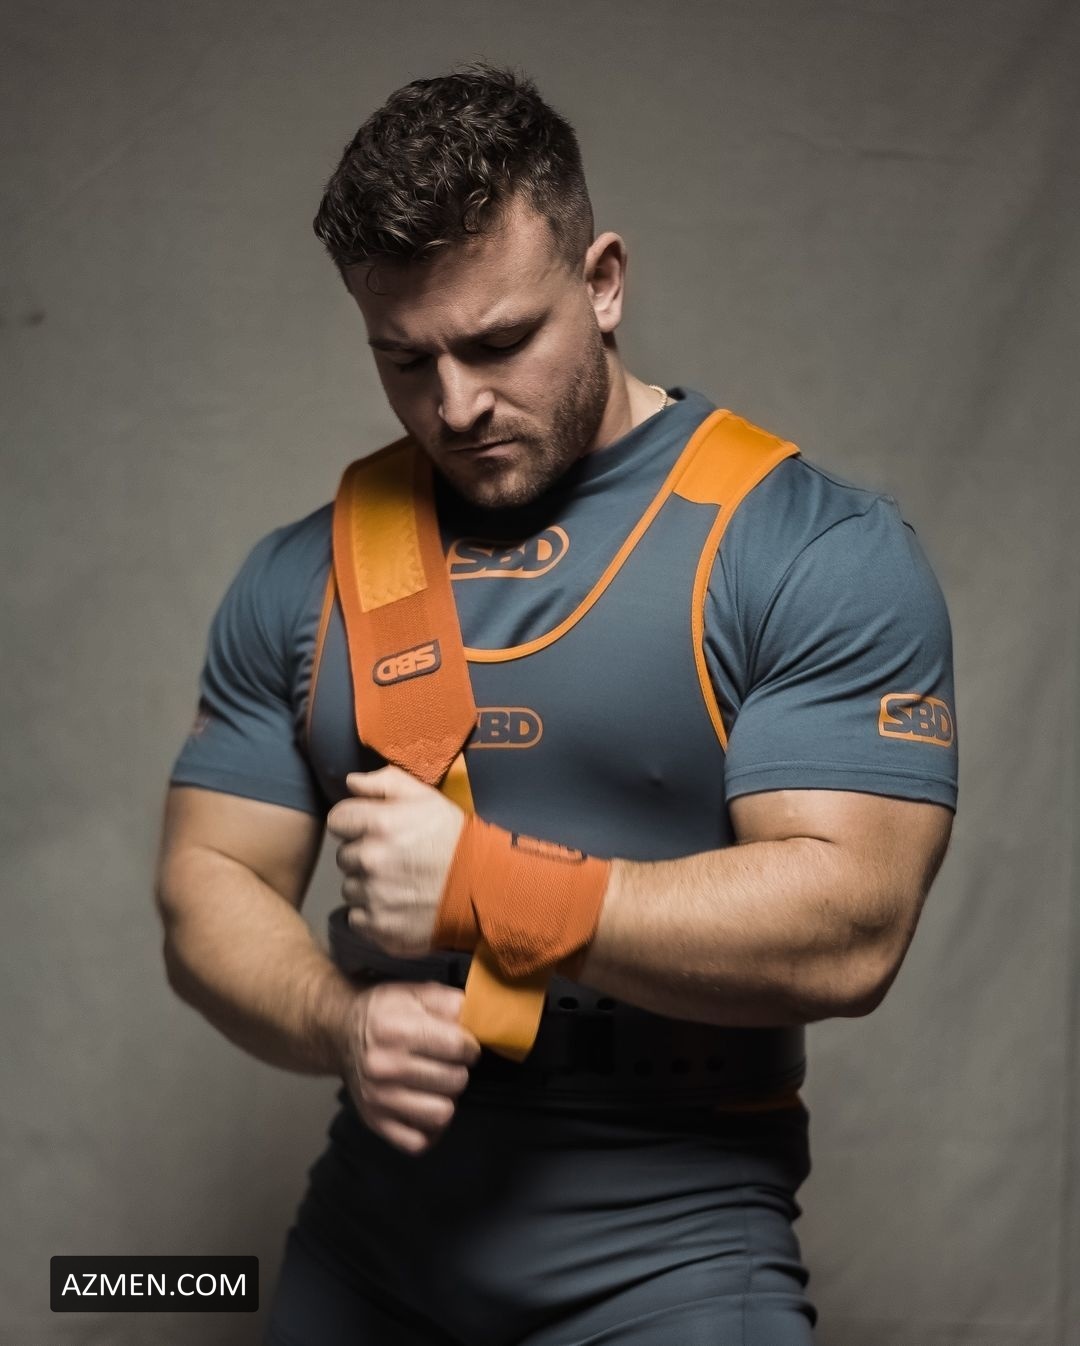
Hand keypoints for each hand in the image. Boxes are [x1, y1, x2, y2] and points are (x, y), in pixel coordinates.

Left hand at [326, 764, 464, 957]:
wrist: (486, 888)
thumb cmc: (455, 839)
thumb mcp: (427, 798)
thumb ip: (385, 783)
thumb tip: (350, 782)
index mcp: (379, 824)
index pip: (337, 820)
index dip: (354, 823)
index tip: (372, 830)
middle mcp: (370, 860)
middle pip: (343, 856)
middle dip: (363, 855)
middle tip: (394, 858)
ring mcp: (373, 896)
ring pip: (350, 888)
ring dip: (367, 885)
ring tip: (399, 883)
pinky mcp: (379, 927)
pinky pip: (357, 917)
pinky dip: (373, 913)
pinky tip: (397, 905)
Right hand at [340, 981, 481, 1153]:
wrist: (340, 1033)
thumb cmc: (386, 1011)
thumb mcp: (415, 993)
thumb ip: (449, 1002)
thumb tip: (479, 1019)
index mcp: (396, 1031)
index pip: (457, 1047)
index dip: (470, 1045)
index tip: (464, 1044)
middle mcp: (384, 1067)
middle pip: (454, 1081)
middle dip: (460, 1070)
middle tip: (450, 1063)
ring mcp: (378, 1099)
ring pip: (442, 1113)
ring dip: (447, 1098)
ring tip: (439, 1084)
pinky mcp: (375, 1122)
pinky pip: (418, 1142)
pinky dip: (429, 1129)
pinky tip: (426, 1106)